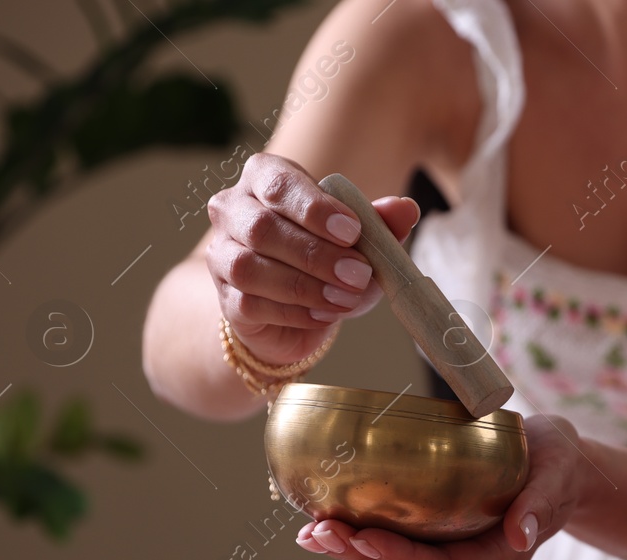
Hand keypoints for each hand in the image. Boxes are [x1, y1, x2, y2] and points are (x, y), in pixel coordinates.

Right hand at [204, 152, 420, 364]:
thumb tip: (405, 209)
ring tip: (345, 299)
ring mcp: (221, 254)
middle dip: (316, 254)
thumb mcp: (360, 240)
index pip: (279, 183)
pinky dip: (294, 312)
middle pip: (262, 227)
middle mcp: (233, 210)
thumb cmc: (328, 259)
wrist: (299, 310)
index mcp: (264, 178)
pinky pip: (252, 304)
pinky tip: (325, 315)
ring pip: (250, 267)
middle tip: (359, 274)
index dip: (315, 209)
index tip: (354, 231)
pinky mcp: (225, 298)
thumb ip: (380, 222)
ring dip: (304, 286)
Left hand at [296, 414, 590, 559]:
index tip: (362, 535)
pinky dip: (360, 540)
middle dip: (359, 556)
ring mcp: (454, 555)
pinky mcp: (440, 539)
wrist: (562, 468)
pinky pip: (396, 550)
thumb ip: (540, 503)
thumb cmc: (559, 464)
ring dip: (351, 553)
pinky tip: (326, 523)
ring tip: (310, 533)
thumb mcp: (557, 473)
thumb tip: (519, 535)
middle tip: (317, 532)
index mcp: (499, 555)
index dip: (398, 557)